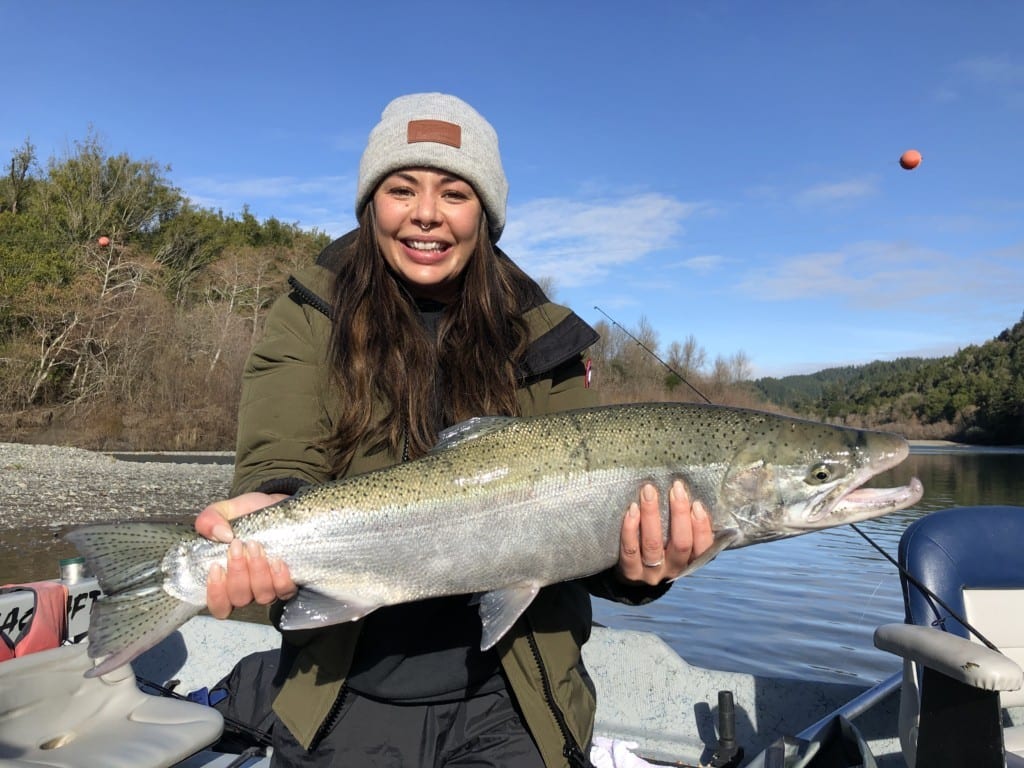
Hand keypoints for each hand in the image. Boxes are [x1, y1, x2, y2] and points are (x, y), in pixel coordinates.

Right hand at [196, 492, 297, 617]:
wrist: (277, 506)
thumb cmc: (249, 514)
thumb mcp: (226, 510)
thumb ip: (210, 519)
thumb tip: (220, 534)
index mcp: (226, 578)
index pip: (218, 605)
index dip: (216, 594)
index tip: (216, 567)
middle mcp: (248, 588)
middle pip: (239, 599)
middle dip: (237, 572)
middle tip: (238, 546)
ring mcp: (269, 586)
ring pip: (262, 596)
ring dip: (257, 572)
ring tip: (256, 546)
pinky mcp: (288, 579)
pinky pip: (285, 591)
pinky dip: (280, 579)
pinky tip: (277, 560)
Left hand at [616, 480, 713, 584]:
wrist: (630, 577)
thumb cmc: (659, 549)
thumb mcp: (675, 543)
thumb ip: (683, 526)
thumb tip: (686, 493)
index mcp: (690, 561)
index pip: (703, 548)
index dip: (702, 527)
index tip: (697, 504)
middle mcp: (673, 569)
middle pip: (681, 544)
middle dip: (679, 513)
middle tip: (676, 488)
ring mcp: (651, 573)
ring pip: (653, 544)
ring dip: (651, 514)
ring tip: (649, 492)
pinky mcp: (630, 572)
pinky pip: (630, 550)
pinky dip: (630, 528)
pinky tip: (632, 509)